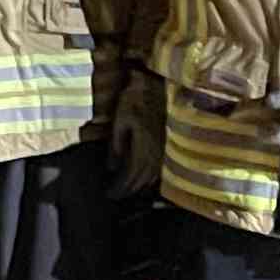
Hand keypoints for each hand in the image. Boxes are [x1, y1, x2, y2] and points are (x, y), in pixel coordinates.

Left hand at [107, 75, 165, 195]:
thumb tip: (111, 167)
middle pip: (142, 180)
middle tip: (116, 196)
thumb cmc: (135, 99)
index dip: (119, 188)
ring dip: (140, 186)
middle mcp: (157, 154)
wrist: (158, 84)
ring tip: (129, 191)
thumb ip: (116, 145)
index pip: (131, 176)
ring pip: (153, 176)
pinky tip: (146, 179)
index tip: (109, 194)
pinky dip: (151, 178)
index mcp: (143, 149)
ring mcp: (166, 150)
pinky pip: (161, 168)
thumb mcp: (120, 120)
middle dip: (128, 190)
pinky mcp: (170, 144)